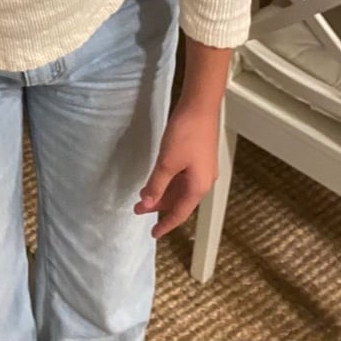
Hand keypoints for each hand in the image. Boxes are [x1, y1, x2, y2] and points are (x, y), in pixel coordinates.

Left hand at [133, 102, 219, 238]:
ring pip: (179, 189)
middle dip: (159, 206)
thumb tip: (148, 204)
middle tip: (137, 209)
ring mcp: (202, 169)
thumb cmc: (186, 134)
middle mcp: (203, 181)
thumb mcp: (167, 162)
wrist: (200, 106)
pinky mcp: (198, 157)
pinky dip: (168, 182)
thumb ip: (157, 185)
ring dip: (162, 193)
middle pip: (179, 201)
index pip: (179, 213)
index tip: (153, 234)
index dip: (165, 224)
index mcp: (198, 186)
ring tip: (142, 195)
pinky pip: (181, 178)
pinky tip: (156, 179)